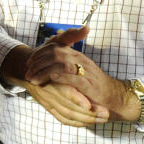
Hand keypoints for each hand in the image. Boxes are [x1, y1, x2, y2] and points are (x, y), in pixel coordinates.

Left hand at [23, 26, 138, 122]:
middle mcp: (80, 60)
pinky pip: (73, 77)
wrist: (115, 97)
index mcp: (76, 55)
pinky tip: (51, 78)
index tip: (29, 63)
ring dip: (44, 70)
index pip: (54, 46)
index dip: (39, 53)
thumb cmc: (94, 85)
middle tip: (27, 72)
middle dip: (38, 62)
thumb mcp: (78, 71)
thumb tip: (48, 62)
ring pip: (61, 63)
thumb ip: (65, 64)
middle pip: (55, 52)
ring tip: (33, 79)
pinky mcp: (89, 85)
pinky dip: (61, 76)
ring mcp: (85, 71)